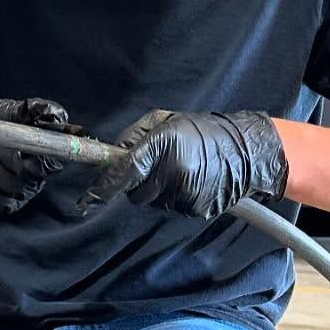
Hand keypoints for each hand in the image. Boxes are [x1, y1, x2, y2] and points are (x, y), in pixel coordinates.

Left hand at [79, 109, 288, 220]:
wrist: (244, 150)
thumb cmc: (202, 131)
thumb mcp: (165, 120)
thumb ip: (134, 137)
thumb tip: (112, 156)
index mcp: (163, 145)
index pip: (124, 170)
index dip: (103, 188)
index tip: (85, 202)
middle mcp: (172, 172)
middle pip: (135, 193)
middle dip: (139, 184)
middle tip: (158, 167)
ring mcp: (185, 194)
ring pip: (153, 202)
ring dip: (159, 190)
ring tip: (182, 170)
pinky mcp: (195, 209)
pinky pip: (173, 207)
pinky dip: (177, 197)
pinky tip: (193, 182)